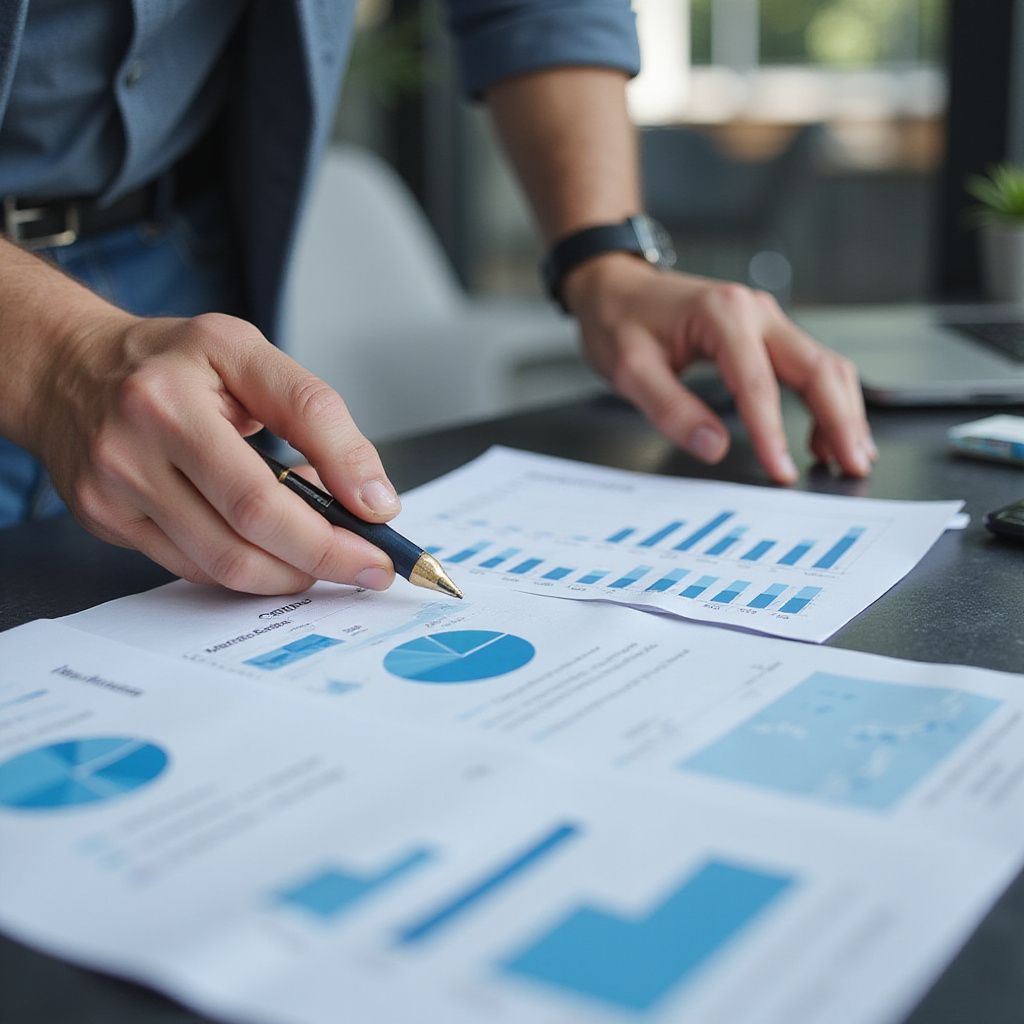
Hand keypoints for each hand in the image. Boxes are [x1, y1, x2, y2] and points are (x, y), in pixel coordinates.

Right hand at [29, 312, 400, 594]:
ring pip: (220, 564)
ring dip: (287, 572)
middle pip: (245, 531)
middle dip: (321, 558)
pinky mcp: (106, 523)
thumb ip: (315, 415)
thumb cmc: (170, 361)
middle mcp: (133, 446)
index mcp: (172, 396)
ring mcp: (114, 492)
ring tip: (323, 556)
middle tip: (367, 566)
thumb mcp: (247, 354)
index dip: (335, 516)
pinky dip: (246, 569)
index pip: (268, 478)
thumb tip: (372, 497)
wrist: (68, 369)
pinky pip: (192, 568)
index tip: (381, 539)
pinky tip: (272, 551)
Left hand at [564, 255, 875, 482]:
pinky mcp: (766, 334)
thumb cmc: (619, 321)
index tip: (782, 473)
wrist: (616, 287)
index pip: (759, 384)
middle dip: (840, 420)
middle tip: (853, 466)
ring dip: (843, 411)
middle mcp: (756, 312)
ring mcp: (766, 320)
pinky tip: (826, 435)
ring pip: (824, 366)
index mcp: (723, 315)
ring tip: (850, 457)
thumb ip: (671, 409)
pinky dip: (827, 401)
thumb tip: (713, 447)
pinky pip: (810, 366)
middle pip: (817, 368)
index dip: (774, 434)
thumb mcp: (629, 370)